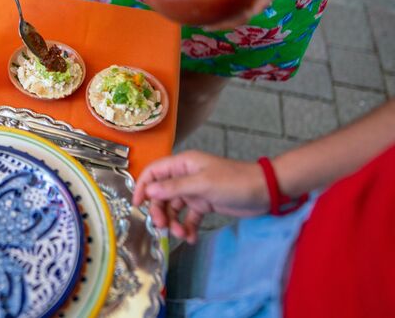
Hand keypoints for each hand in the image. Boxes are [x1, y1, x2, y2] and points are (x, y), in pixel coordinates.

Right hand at [131, 150, 269, 243]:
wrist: (264, 191)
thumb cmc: (234, 181)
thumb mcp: (202, 184)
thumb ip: (174, 188)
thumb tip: (149, 191)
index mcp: (182, 164)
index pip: (154, 172)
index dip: (142, 186)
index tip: (137, 205)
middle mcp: (185, 176)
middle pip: (161, 194)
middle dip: (160, 211)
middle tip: (162, 226)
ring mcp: (194, 191)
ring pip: (174, 208)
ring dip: (174, 222)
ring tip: (182, 234)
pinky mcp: (204, 204)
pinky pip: (189, 217)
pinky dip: (188, 227)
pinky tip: (191, 237)